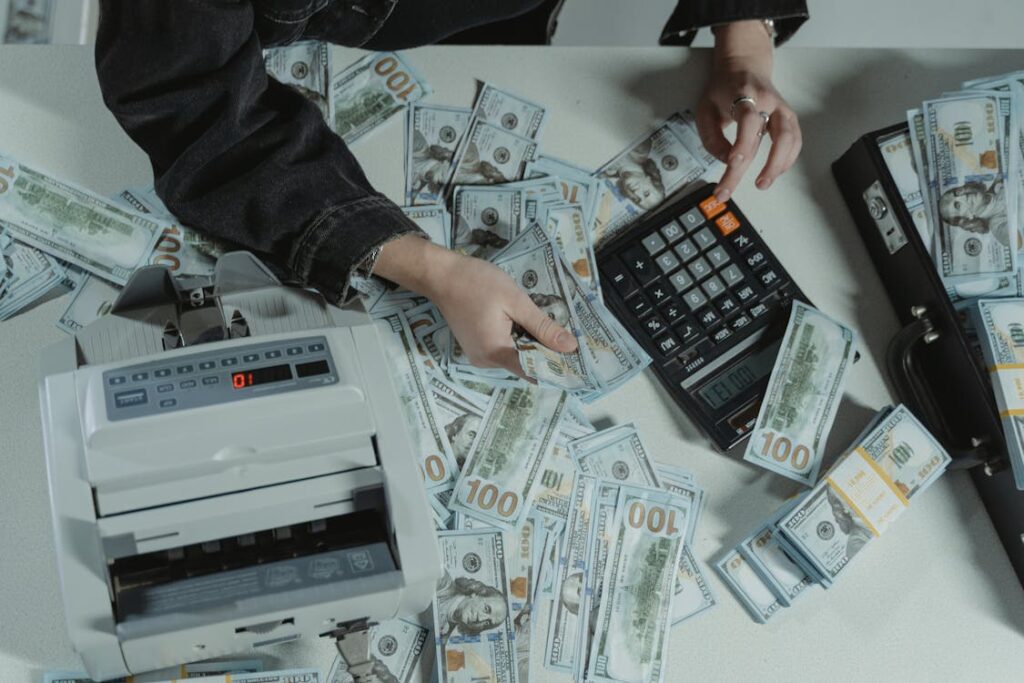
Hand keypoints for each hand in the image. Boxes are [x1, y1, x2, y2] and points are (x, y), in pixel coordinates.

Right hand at [373, 235, 578, 377]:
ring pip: (515, 357)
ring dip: (530, 343)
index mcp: (497, 352)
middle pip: (525, 364)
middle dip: (545, 352)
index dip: (557, 368)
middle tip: (567, 335)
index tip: (577, 361)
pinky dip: (516, 339)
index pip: (535, 372)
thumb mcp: (516, 301)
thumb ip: (543, 327)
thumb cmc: (478, 283)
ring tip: (544, 324)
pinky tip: (522, 322)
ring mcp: (479, 356)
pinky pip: (503, 350)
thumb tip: (571, 347)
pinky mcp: (476, 347)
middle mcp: (486, 362)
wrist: (442, 275)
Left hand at [696, 20, 801, 201]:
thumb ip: (712, 138)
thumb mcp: (705, 109)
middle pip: (777, 135)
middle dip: (765, 165)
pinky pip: (795, 141)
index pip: (748, 121)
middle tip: (753, 185)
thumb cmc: (724, 89)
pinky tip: (775, 172)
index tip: (734, 163)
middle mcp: (769, 102)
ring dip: (780, 164)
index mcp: (745, 95)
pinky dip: (787, 159)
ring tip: (763, 183)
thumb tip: (726, 161)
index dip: (743, 143)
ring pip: (792, 138)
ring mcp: (783, 109)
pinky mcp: (789, 118)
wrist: (744, 65)